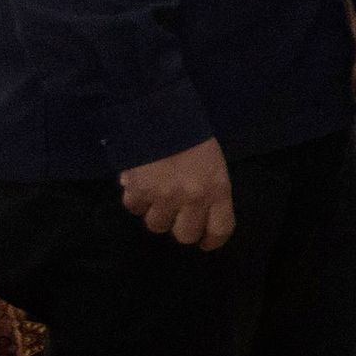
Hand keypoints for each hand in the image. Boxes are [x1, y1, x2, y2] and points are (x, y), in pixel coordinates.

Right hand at [119, 137, 236, 249]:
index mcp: (217, 189)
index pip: (220, 229)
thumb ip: (209, 190)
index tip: (205, 242)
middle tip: (176, 216)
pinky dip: (135, 200)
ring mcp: (164, 196)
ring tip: (155, 195)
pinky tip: (139, 184)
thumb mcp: (213, 164)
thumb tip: (196, 216)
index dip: (212, 240)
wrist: (160, 113)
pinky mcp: (138, 190)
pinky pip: (134, 208)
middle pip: (185, 235)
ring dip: (155, 213)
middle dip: (180, 228)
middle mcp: (193, 197)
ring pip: (156, 225)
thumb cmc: (192, 136)